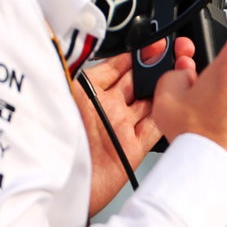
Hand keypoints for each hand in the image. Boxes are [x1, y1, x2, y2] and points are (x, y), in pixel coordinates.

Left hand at [73, 36, 193, 215]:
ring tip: (178, 71)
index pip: (115, 67)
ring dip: (165, 87)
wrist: (55, 189)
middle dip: (153, 67)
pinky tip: (177, 100)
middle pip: (136, 81)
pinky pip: (155, 127)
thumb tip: (75, 38)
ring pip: (150, 101)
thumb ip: (72, 65)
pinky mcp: (132, 149)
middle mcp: (104, 110)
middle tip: (168, 54)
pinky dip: (168, 114)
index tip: (149, 43)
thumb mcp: (60, 91)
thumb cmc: (48, 142)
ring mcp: (119, 129)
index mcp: (86, 94)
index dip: (133, 54)